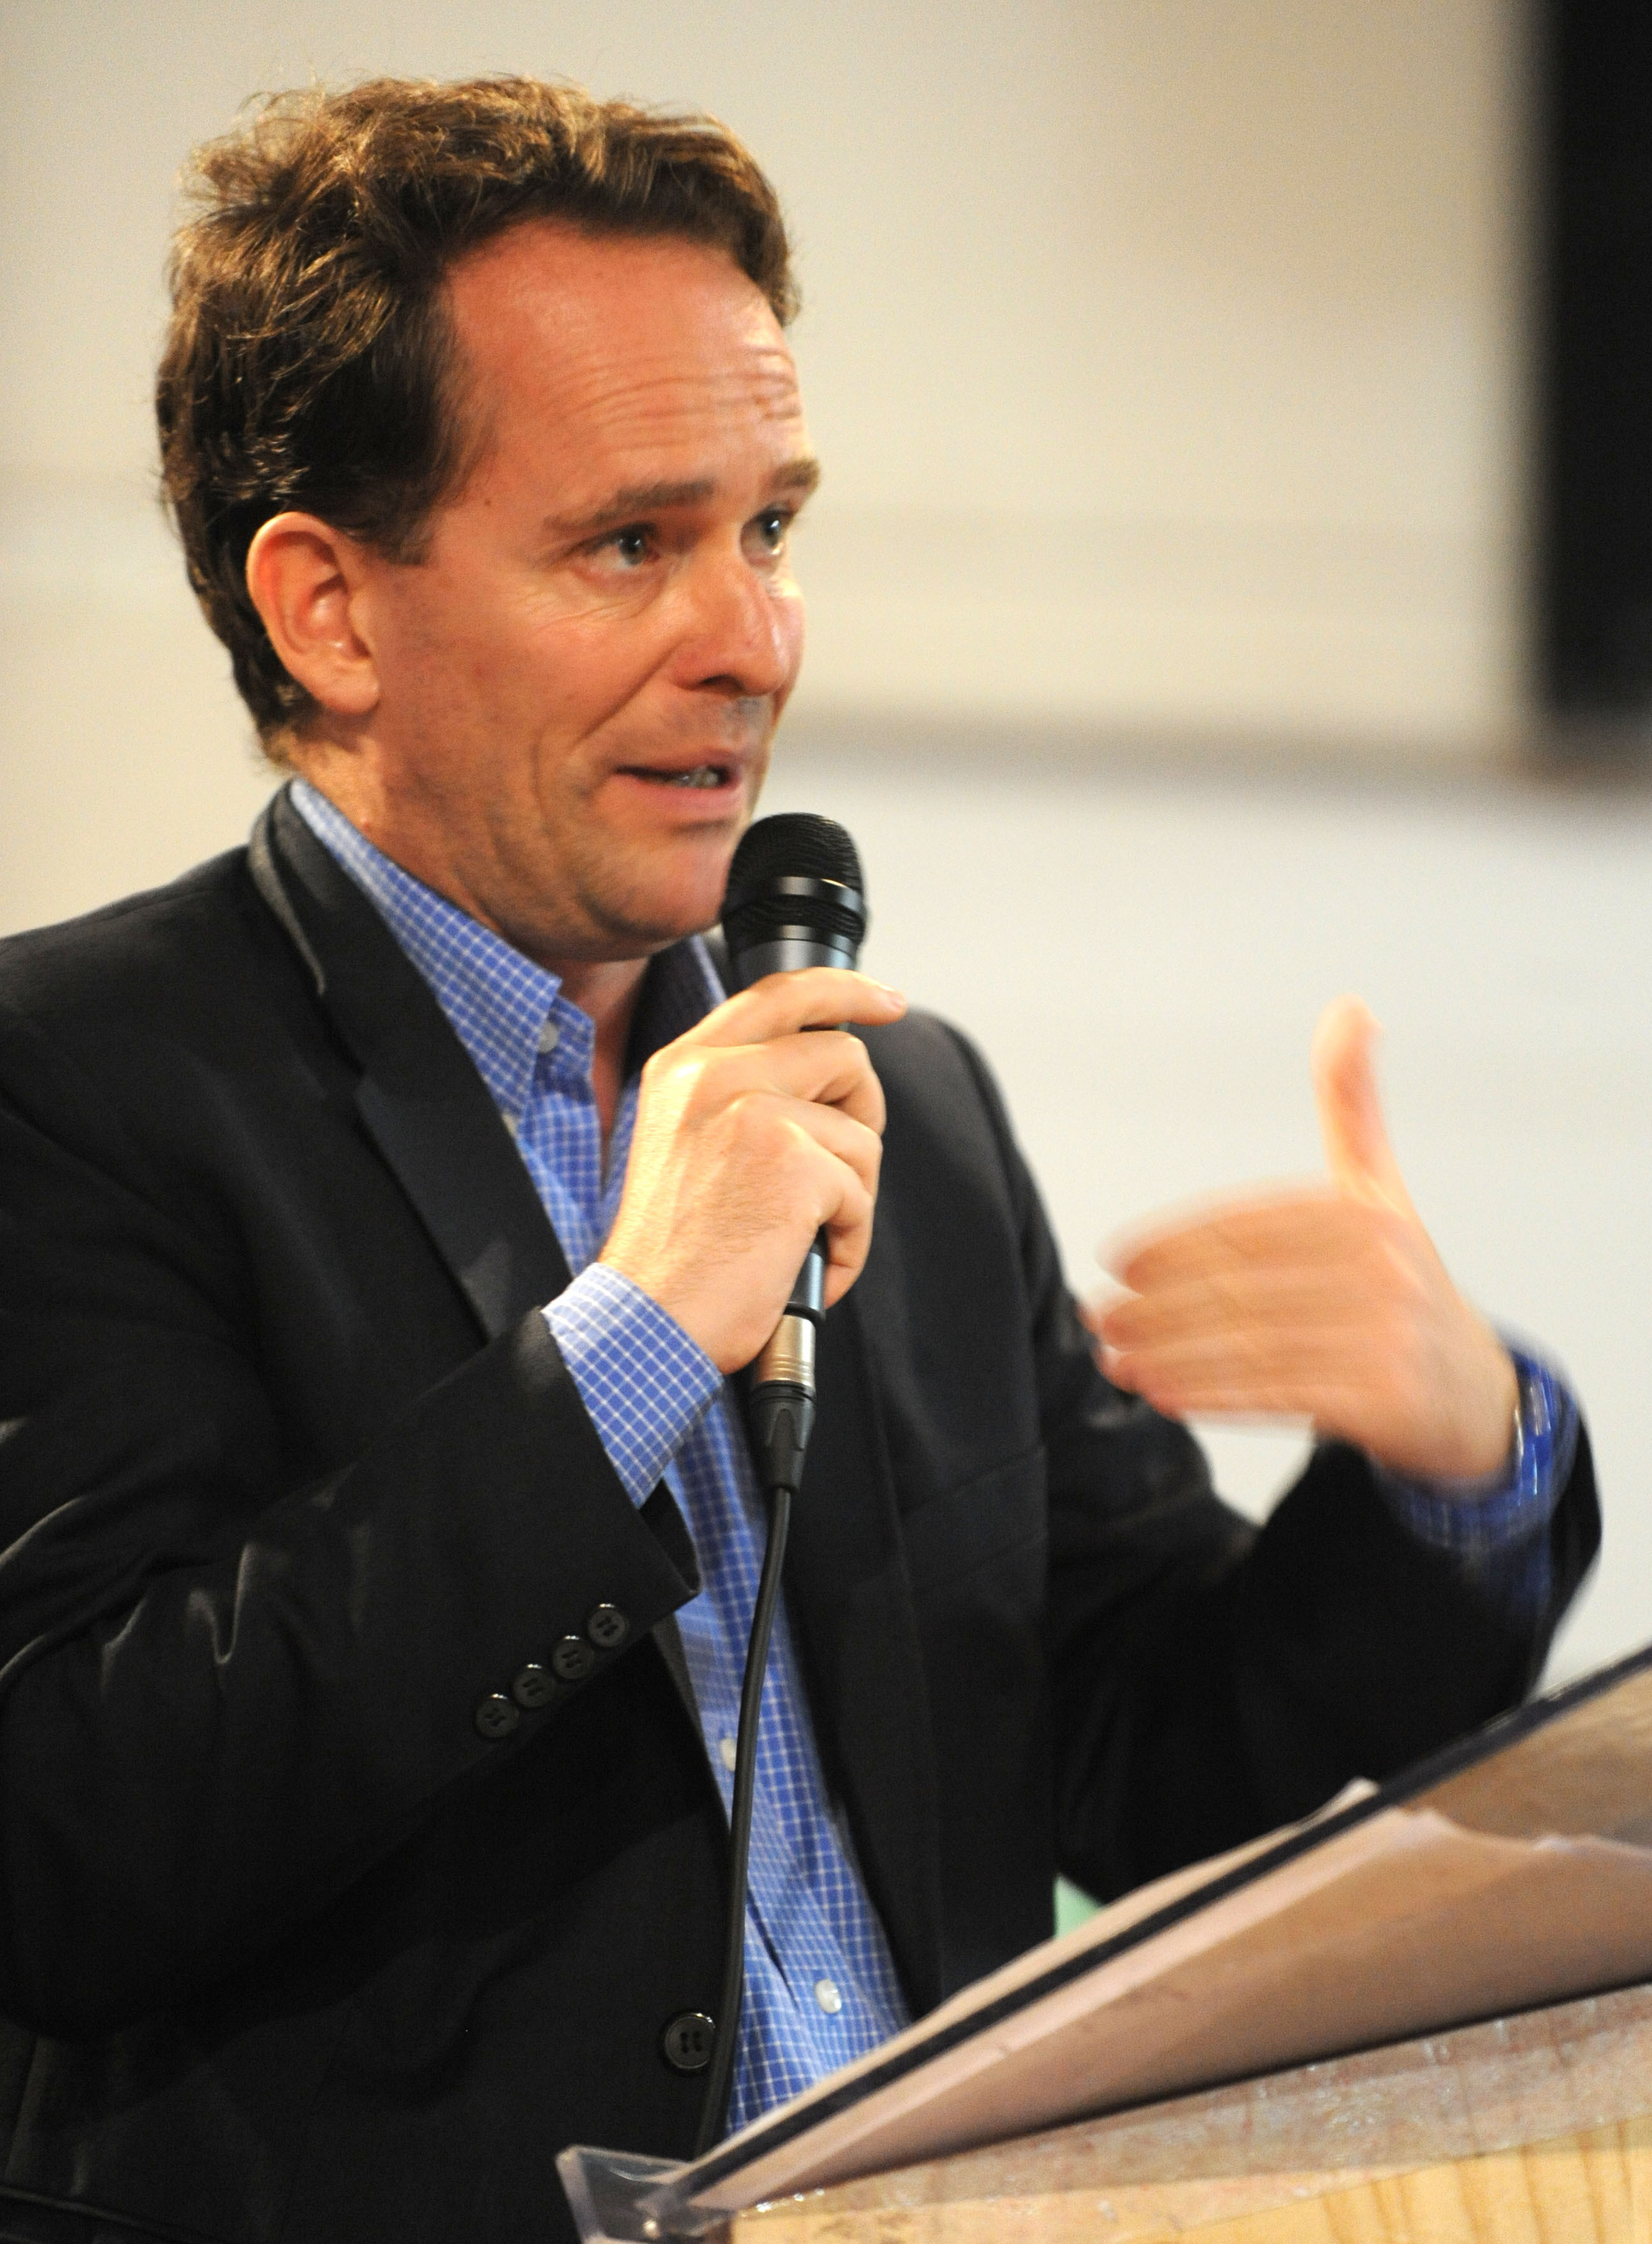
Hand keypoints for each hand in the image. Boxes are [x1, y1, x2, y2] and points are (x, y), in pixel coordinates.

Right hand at [600, 968, 905, 1372]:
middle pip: (842, 1054)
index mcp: (685, 1065)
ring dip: (850, 1197)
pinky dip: (848, 1241)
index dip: (846, 990)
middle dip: (863, 1114)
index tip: (887, 1000)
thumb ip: (739, 1094)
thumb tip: (824, 1082)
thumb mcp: (686, 1142)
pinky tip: (804, 1264)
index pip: (780, 993)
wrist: (649, 1318)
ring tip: (802, 1236)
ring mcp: (755, 1112)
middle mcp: (714, 1074)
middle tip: (842, 1170)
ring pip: (861, 1133)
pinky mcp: (793, 1162)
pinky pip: (861, 1193)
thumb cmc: (672, 1253)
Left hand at [1093, 997, 1517, 1481]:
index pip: (1249, 1227)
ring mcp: (1385, 1340)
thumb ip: (1352, 1104)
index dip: (1174, 1244)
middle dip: (1157, 1304)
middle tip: (1096, 1314)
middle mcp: (1381, 1273)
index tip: (1115, 1260)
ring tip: (1113, 1355)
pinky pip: (1275, 1394)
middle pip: (1241, 1288)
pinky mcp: (1382, 1401)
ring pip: (1249, 1345)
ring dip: (1170, 1353)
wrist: (1474, 1393)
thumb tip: (1349, 1006)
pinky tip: (1162, 1392)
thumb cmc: (1404, 1282)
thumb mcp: (1380, 1188)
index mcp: (1366, 1215)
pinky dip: (1211, 1395)